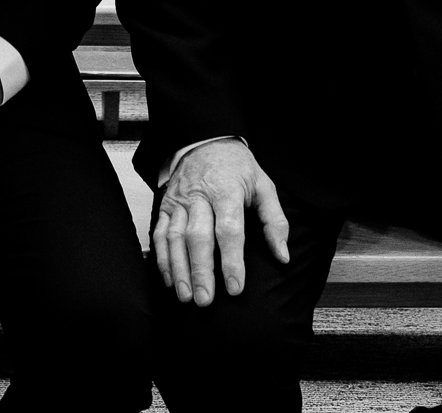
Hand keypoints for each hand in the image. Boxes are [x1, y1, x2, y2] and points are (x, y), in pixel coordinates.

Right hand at [154, 139, 288, 306]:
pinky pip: (159, 234)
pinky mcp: (165, 206)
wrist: (205, 140)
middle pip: (197, 237)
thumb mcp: (264, 186)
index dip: (231, 260)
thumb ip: (274, 221)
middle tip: (205, 301)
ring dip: (179, 269)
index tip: (235, 287)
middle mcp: (198, 196)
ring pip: (173, 238)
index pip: (228, 229)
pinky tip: (170, 280)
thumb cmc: (237, 167)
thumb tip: (282, 255)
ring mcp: (178, 201)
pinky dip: (162, 259)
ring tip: (186, 296)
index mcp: (226, 190)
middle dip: (200, 271)